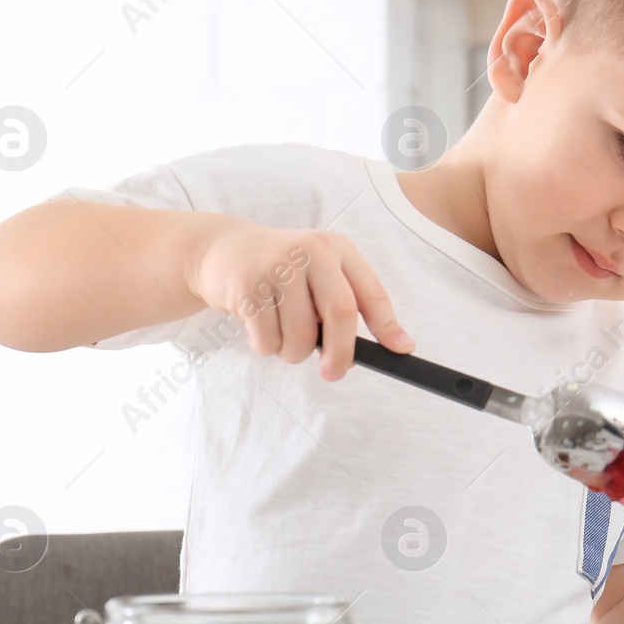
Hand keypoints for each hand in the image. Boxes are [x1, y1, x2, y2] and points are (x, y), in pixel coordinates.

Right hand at [190, 220, 412, 380]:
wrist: (222, 249)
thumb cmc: (280, 272)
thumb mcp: (317, 275)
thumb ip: (342, 305)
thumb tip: (370, 353)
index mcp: (337, 249)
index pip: (370, 292)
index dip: (388, 325)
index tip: (402, 351)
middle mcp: (311, 251)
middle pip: (341, 313)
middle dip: (341, 354)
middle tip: (333, 374)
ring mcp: (278, 266)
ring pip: (301, 336)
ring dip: (292, 353)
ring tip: (281, 335)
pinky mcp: (248, 286)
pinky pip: (267, 341)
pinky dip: (265, 347)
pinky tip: (257, 325)